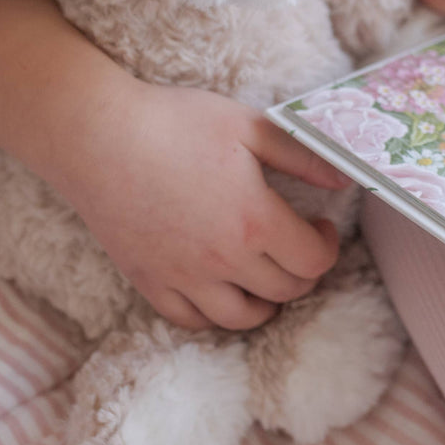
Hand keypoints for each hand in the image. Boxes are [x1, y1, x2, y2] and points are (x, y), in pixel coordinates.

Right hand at [0, 0, 351, 332]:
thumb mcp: (250, 126)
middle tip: (298, 245)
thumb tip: (345, 180)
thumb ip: (303, 157)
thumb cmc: (176, 123)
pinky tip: (222, 288)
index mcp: (255, 221)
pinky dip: (216, 314)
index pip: (313, 261)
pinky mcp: (150, 282)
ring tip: (267, 274)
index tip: (322, 226)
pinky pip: (192, 321)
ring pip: (243, 318)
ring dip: (267, 302)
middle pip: (286, 292)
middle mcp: (224, 260)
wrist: (99, 135)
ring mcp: (184, 277)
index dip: (328, 246)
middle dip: (304, 272)